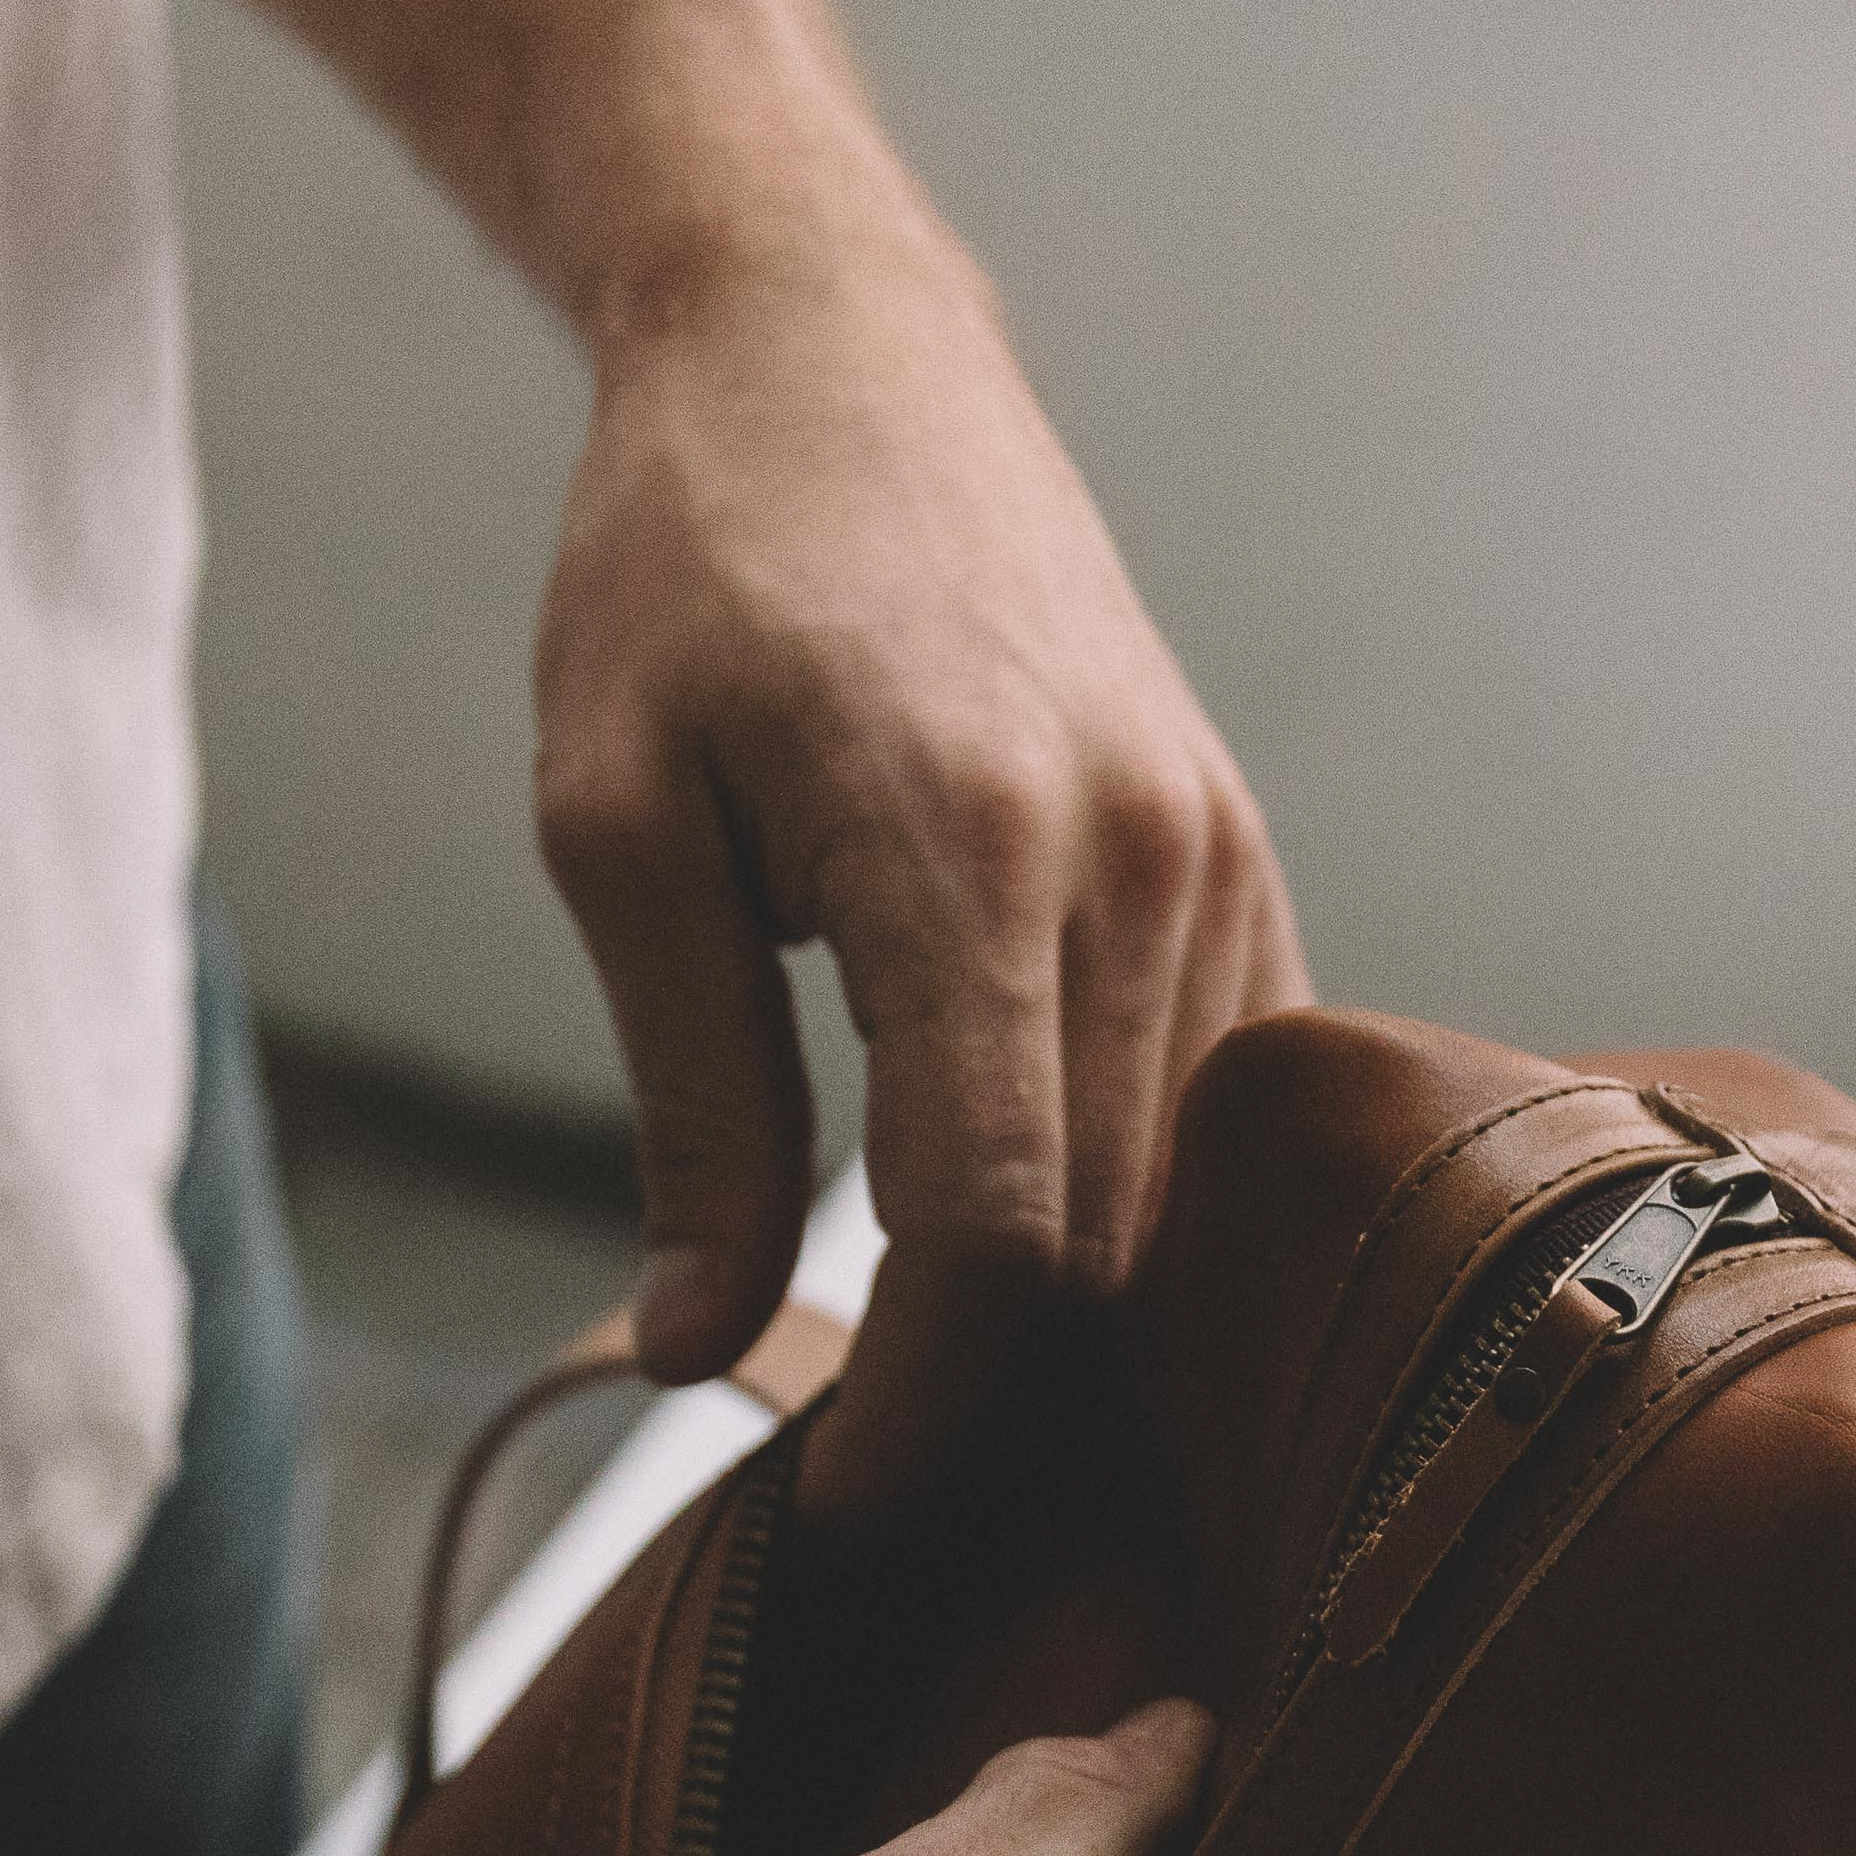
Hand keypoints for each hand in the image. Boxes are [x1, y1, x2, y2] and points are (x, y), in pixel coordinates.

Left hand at [532, 232, 1306, 1508]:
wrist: (831, 347)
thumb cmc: (684, 571)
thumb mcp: (617, 832)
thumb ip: (689, 1107)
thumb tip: (695, 1353)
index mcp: (972, 855)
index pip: (996, 1237)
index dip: (922, 1415)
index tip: (835, 1507)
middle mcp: (1139, 864)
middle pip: (1104, 1247)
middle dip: (990, 1408)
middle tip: (868, 1500)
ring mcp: (1215, 857)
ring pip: (1181, 1198)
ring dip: (1071, 1330)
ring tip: (940, 1412)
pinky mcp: (1237, 853)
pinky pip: (1225, 1105)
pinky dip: (1140, 1215)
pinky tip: (1041, 1274)